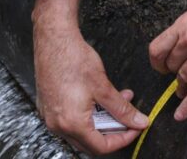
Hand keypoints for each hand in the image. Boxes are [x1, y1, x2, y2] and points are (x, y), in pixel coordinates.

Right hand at [32, 0, 148, 154]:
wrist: (53, 39)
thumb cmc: (73, 58)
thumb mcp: (103, 86)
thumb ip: (122, 109)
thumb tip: (138, 122)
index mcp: (72, 123)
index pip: (102, 147)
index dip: (123, 139)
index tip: (136, 129)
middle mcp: (58, 125)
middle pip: (91, 142)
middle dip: (113, 130)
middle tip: (129, 118)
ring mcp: (50, 117)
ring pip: (82, 131)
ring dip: (103, 120)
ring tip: (118, 100)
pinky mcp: (48, 107)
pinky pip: (71, 120)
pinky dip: (88, 114)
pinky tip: (100, 98)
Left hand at [148, 0, 186, 120]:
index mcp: (185, 24)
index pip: (157, 48)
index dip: (158, 61)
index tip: (162, 66)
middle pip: (172, 65)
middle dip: (174, 73)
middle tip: (178, 76)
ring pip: (183, 78)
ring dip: (181, 87)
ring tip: (181, 92)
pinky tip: (181, 115)